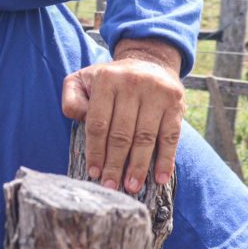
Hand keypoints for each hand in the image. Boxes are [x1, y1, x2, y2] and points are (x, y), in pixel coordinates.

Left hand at [62, 37, 184, 192]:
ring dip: (138, 166)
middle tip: (111, 187)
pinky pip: (171, 136)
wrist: (149, 62)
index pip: (98, 123)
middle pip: (121, 134)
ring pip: (145, 137)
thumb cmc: (110, 80)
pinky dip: (166, 159)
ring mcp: (156, 93)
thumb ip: (72, 99)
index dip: (96, 151)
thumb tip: (80, 119)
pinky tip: (160, 178)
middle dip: (115, 164)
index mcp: (106, 80)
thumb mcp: (83, 81)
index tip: (94, 173)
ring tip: (132, 187)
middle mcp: (132, 84)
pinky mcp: (175, 103)